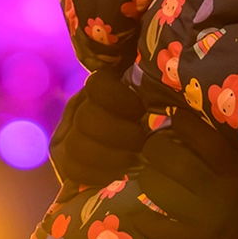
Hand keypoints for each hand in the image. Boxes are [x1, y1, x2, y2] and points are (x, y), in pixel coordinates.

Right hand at [48, 70, 149, 187]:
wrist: (138, 155)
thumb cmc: (154, 120)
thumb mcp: (153, 99)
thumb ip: (154, 86)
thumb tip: (171, 64)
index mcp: (99, 87)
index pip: (97, 85)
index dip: (118, 98)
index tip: (140, 110)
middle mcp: (77, 109)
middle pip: (88, 119)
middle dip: (120, 134)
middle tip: (141, 141)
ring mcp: (66, 138)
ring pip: (79, 147)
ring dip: (111, 156)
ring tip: (134, 160)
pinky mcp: (66, 166)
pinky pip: (74, 171)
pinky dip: (99, 174)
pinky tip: (119, 174)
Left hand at [115, 128, 237, 238]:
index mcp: (234, 171)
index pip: (203, 139)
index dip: (185, 124)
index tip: (176, 116)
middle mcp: (208, 187)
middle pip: (170, 159)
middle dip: (156, 148)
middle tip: (154, 146)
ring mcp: (195, 215)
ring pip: (157, 188)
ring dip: (148, 178)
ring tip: (147, 175)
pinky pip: (156, 228)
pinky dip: (144, 220)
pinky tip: (140, 215)